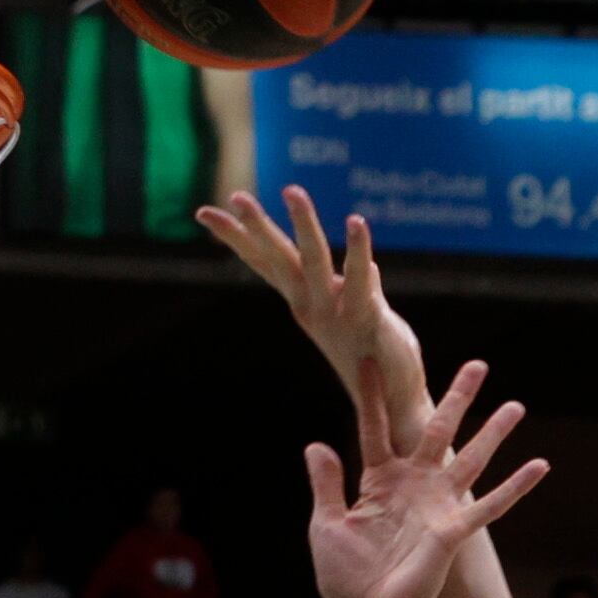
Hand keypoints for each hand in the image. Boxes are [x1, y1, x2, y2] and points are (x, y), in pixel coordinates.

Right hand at [199, 187, 427, 419]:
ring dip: (303, 225)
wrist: (393, 407)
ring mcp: (335, 313)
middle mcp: (312, 305)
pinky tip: (356, 221)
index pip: (264, 262)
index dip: (236, 237)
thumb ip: (361, 288)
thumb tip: (368, 267)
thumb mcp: (365, 315)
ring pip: (314, 262)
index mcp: (304, 301)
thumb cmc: (377, 360)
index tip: (204, 212)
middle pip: (278, 258)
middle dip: (256, 227)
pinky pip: (361, 280)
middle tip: (234, 196)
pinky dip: (358, 250)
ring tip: (292, 190)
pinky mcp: (365, 319)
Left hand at [304, 361, 545, 597]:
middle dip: (458, 398)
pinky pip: (490, 505)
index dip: (372, 395)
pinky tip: (540, 465)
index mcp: (378, 480)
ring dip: (493, 432)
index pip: (376, 427)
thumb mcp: (326, 524)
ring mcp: (436, 506)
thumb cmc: (343, 576)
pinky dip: (516, 486)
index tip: (369, 360)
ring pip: (470, 458)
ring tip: (515, 405)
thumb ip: (326, 483)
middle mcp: (413, 485)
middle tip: (477, 365)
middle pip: (437, 430)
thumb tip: (316, 444)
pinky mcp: (452, 531)